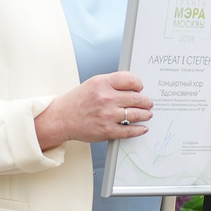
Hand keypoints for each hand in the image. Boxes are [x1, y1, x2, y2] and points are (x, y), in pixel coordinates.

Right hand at [36, 71, 150, 149]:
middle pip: (137, 98)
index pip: (131, 80)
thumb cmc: (77, 101)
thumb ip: (112, 84)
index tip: (140, 88)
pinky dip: (139, 129)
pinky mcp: (107, 130)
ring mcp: (107, 115)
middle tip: (148, 103)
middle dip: (146, 101)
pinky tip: (142, 128)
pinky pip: (129, 130)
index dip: (139, 84)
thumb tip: (133, 88)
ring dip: (145, 114)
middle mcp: (106, 98)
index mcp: (102, 83)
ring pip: (136, 114)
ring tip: (147, 114)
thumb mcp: (93, 84)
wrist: (62, 118)